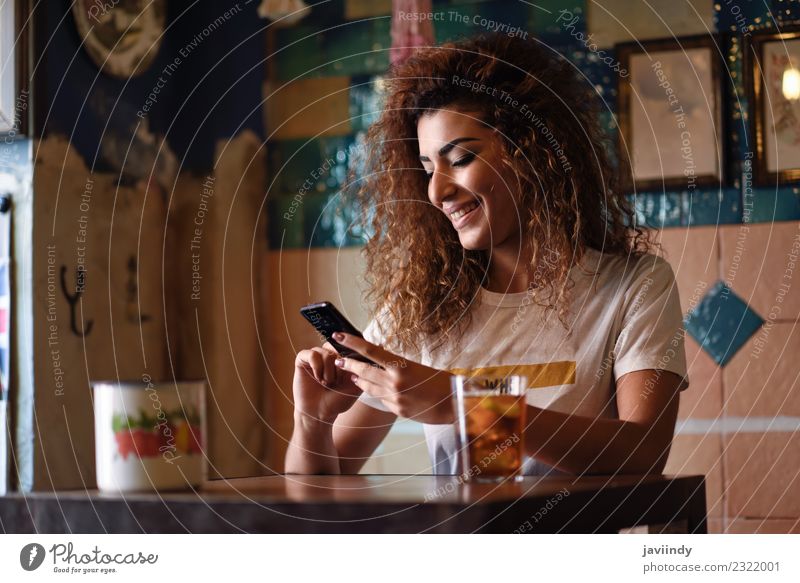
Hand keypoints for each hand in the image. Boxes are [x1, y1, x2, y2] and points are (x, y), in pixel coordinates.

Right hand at [293, 342, 361, 423]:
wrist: (320, 413)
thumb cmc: (338, 400)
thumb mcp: (356, 385)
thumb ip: (361, 369)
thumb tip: (364, 353)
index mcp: (342, 357)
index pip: (349, 346)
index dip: (349, 361)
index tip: (346, 377)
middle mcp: (329, 353)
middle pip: (338, 348)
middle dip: (339, 369)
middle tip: (335, 382)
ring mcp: (316, 355)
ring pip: (327, 352)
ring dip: (329, 371)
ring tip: (326, 383)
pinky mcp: (302, 359)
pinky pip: (312, 354)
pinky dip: (317, 367)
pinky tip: (318, 378)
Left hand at [330, 332, 454, 423]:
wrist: (455, 404)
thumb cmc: (442, 382)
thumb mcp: (419, 367)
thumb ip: (399, 365)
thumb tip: (383, 361)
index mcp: (401, 366)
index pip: (370, 351)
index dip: (352, 342)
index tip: (338, 336)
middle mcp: (394, 382)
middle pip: (363, 371)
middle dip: (348, 365)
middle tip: (338, 360)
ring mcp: (394, 398)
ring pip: (368, 387)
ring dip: (359, 380)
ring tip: (352, 375)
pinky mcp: (397, 410)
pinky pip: (381, 399)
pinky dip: (376, 392)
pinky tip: (373, 389)